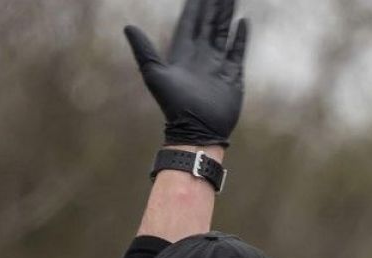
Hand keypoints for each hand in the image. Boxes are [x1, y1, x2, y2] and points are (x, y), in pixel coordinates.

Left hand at [124, 0, 248, 146]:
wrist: (197, 130)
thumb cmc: (173, 105)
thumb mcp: (154, 74)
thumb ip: (144, 50)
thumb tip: (128, 26)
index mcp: (183, 51)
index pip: (191, 21)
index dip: (196, 5)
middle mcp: (201, 54)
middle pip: (209, 23)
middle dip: (214, 6)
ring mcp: (218, 64)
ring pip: (223, 32)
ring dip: (227, 16)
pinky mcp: (232, 75)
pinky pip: (237, 51)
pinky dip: (241, 37)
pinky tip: (243, 22)